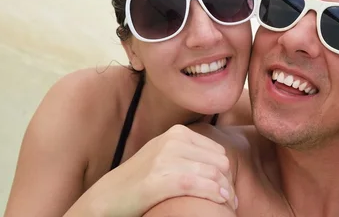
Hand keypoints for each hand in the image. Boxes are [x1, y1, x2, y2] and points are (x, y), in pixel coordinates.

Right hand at [71, 124, 237, 216]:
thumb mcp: (165, 155)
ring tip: (228, 206)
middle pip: (219, 163)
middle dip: (228, 183)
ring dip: (225, 192)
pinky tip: (219, 202)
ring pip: (212, 174)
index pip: (218, 152)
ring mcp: (165, 158)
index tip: (228, 190)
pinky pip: (198, 185)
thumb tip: (223, 162)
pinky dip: (214, 195)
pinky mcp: (159, 179)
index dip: (226, 173)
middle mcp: (172, 141)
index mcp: (177, 133)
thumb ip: (189, 152)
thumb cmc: (141, 180)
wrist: (108, 197)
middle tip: (230, 201)